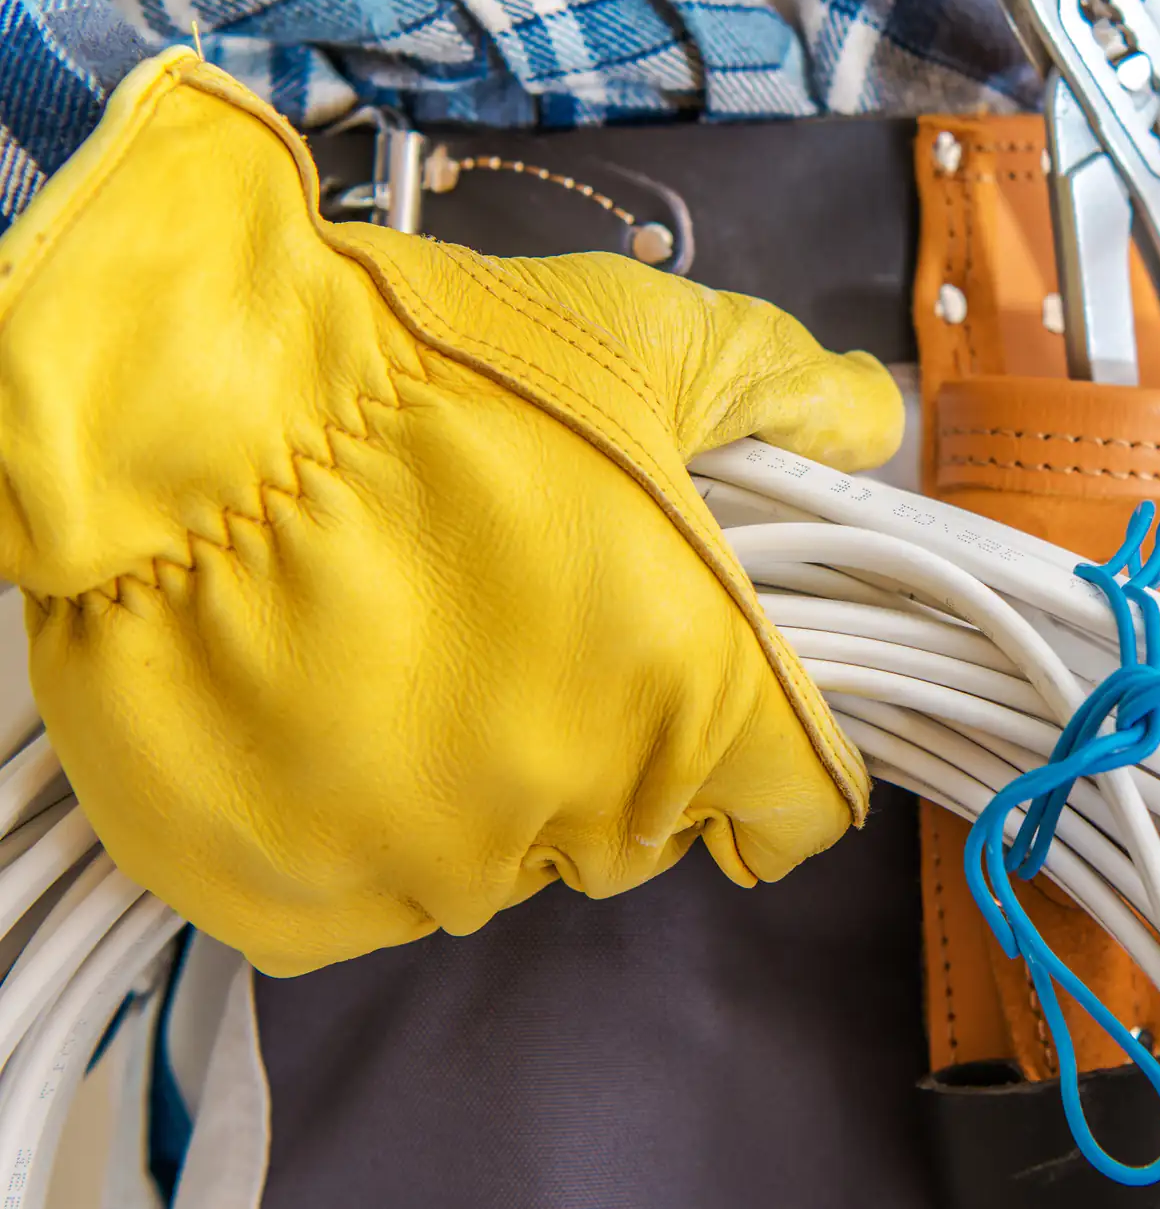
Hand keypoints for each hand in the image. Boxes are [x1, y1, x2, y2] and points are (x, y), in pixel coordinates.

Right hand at [0, 50, 901, 974]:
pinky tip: (333, 720)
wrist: (192, 404)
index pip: (798, 806)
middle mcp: (582, 807)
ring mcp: (436, 869)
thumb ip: (783, 390)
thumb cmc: (442, 369)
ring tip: (414, 653)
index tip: (724, 700)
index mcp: (700, 694)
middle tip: (535, 630)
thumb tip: (876, 422)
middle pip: (645, 828)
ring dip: (485, 789)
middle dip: (621, 746)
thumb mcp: (647, 343)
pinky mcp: (301, 907)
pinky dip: (367, 833)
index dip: (775, 750)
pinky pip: (376, 900)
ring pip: (505, 866)